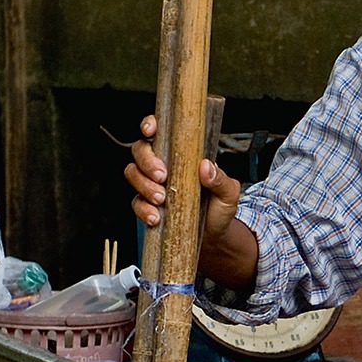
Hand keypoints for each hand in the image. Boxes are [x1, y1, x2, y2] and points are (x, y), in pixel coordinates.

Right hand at [124, 114, 240, 240]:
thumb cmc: (220, 207)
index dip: (150, 125)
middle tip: (163, 176)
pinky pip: (135, 202)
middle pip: (140, 150)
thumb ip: (221, 179)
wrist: (214, 236)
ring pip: (133, 173)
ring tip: (162, 198)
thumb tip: (206, 166)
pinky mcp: (147, 204)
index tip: (151, 130)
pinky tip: (156, 217)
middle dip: (147, 161)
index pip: (161, 132)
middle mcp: (164, 164)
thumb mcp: (228, 192)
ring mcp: (152, 184)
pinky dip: (143, 209)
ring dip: (144, 185)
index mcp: (182, 154)